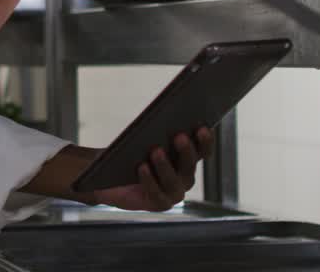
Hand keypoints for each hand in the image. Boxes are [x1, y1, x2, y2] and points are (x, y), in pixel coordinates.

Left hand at [80, 128, 214, 211]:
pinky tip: (142, 167)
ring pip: (174, 181)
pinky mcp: (159, 203)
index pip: (203, 150)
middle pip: (190, 165)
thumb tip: (163, 115)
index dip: (205, 141)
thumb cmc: (131, 155)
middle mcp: (185, 177)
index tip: (202, 127)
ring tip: (156, 151)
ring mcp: (173, 193)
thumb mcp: (143, 139)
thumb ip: (156, 131)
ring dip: (165, 165)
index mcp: (187, 159)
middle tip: (179, 136)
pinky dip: (149, 180)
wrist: (113, 179)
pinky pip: (156, 193)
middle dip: (186, 150)